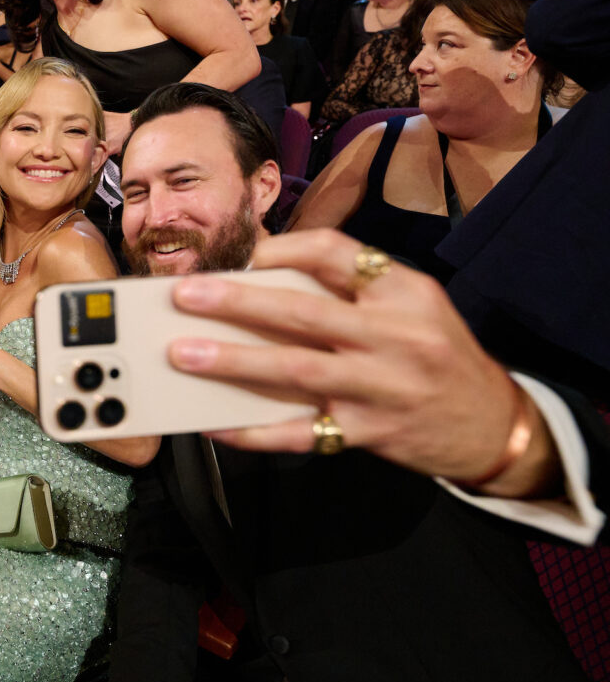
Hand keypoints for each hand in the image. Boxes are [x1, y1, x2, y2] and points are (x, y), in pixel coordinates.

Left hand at [166, 229, 558, 496]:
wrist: (495, 425)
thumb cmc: (437, 355)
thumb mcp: (413, 306)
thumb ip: (352, 290)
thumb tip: (261, 279)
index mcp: (403, 291)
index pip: (336, 254)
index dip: (283, 248)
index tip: (246, 256)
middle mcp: (394, 335)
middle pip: (304, 312)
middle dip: (238, 302)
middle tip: (185, 295)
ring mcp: (381, 387)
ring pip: (296, 370)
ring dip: (234, 361)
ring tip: (184, 354)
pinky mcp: (369, 432)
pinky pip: (300, 433)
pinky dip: (252, 431)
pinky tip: (213, 424)